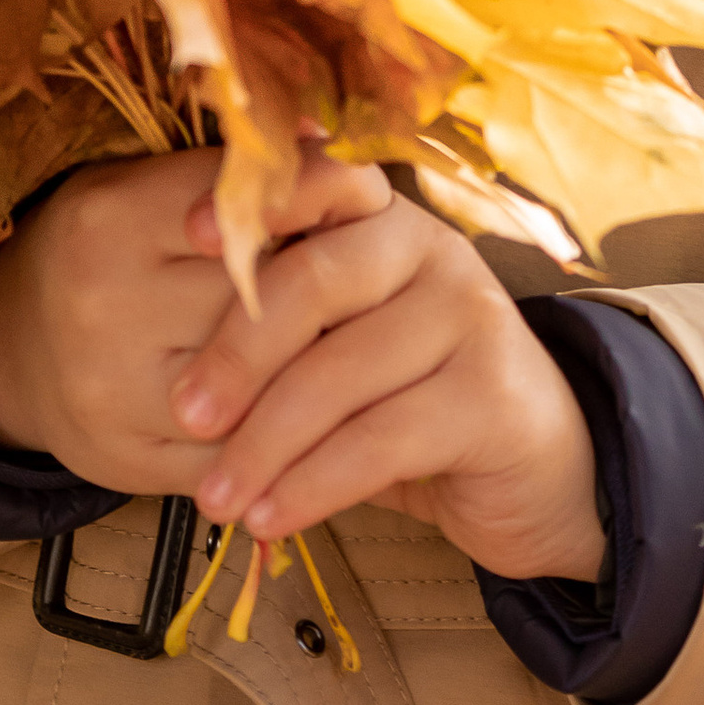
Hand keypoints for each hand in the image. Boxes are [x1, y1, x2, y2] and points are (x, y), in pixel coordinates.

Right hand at [0, 146, 389, 494]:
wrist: (9, 351)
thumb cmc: (102, 252)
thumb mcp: (142, 187)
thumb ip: (228, 172)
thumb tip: (331, 134)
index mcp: (110, 219)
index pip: (247, 202)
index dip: (322, 194)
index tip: (369, 197)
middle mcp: (106, 306)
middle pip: (268, 295)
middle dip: (331, 283)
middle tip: (375, 271)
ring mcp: (116, 394)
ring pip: (267, 382)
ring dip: (325, 361)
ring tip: (363, 337)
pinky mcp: (135, 462)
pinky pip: (248, 450)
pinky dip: (295, 431)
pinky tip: (323, 406)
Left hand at [169, 177, 604, 588]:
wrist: (535, 473)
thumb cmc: (409, 404)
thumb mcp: (342, 351)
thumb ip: (283, 327)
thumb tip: (168, 355)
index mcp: (383, 221)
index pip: (319, 187)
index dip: (256, 204)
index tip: (187, 236)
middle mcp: (432, 251)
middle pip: (316, 281)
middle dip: (237, 353)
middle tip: (183, 413)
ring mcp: (470, 317)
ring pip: (342, 373)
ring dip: (265, 444)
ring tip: (217, 499)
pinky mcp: (492, 396)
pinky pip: (382, 440)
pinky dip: (314, 484)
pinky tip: (271, 517)